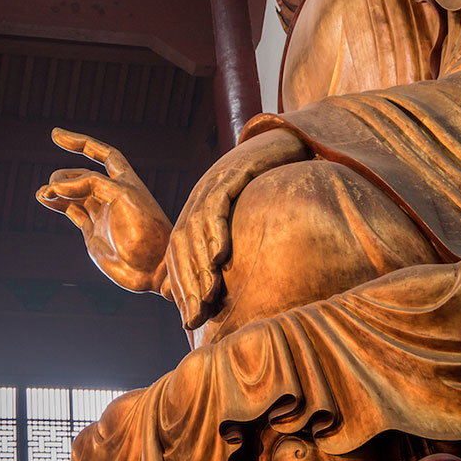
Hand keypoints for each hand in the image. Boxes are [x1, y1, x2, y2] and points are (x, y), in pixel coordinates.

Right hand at [37, 127, 171, 292]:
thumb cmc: (146, 231)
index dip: (82, 143)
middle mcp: (113, 195)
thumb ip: (92, 185)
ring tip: (43, 194)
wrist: (153, 269)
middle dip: (66, 174)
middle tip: (53, 185)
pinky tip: (44, 199)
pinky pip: (72, 211)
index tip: (56, 135)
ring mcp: (102, 214)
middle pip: (84, 174)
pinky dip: (57, 204)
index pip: (103, 154)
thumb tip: (57, 186)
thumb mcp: (123, 198)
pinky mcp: (93, 232)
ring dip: (58, 189)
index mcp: (126, 182)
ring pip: (75, 194)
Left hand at [164, 127, 309, 328]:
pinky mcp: (232, 172)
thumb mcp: (244, 216)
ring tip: (208, 296)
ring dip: (200, 264)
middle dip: (186, 284)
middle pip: (181, 243)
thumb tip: (218, 289)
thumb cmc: (266, 184)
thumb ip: (229, 245)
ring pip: (195, 227)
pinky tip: (222, 254)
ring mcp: (213, 182)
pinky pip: (218, 203)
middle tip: (194, 317)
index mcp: (197, 209)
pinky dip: (217, 229)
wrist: (283, 141)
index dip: (180, 286)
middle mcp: (198, 196)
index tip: (188, 319)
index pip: (177, 252)